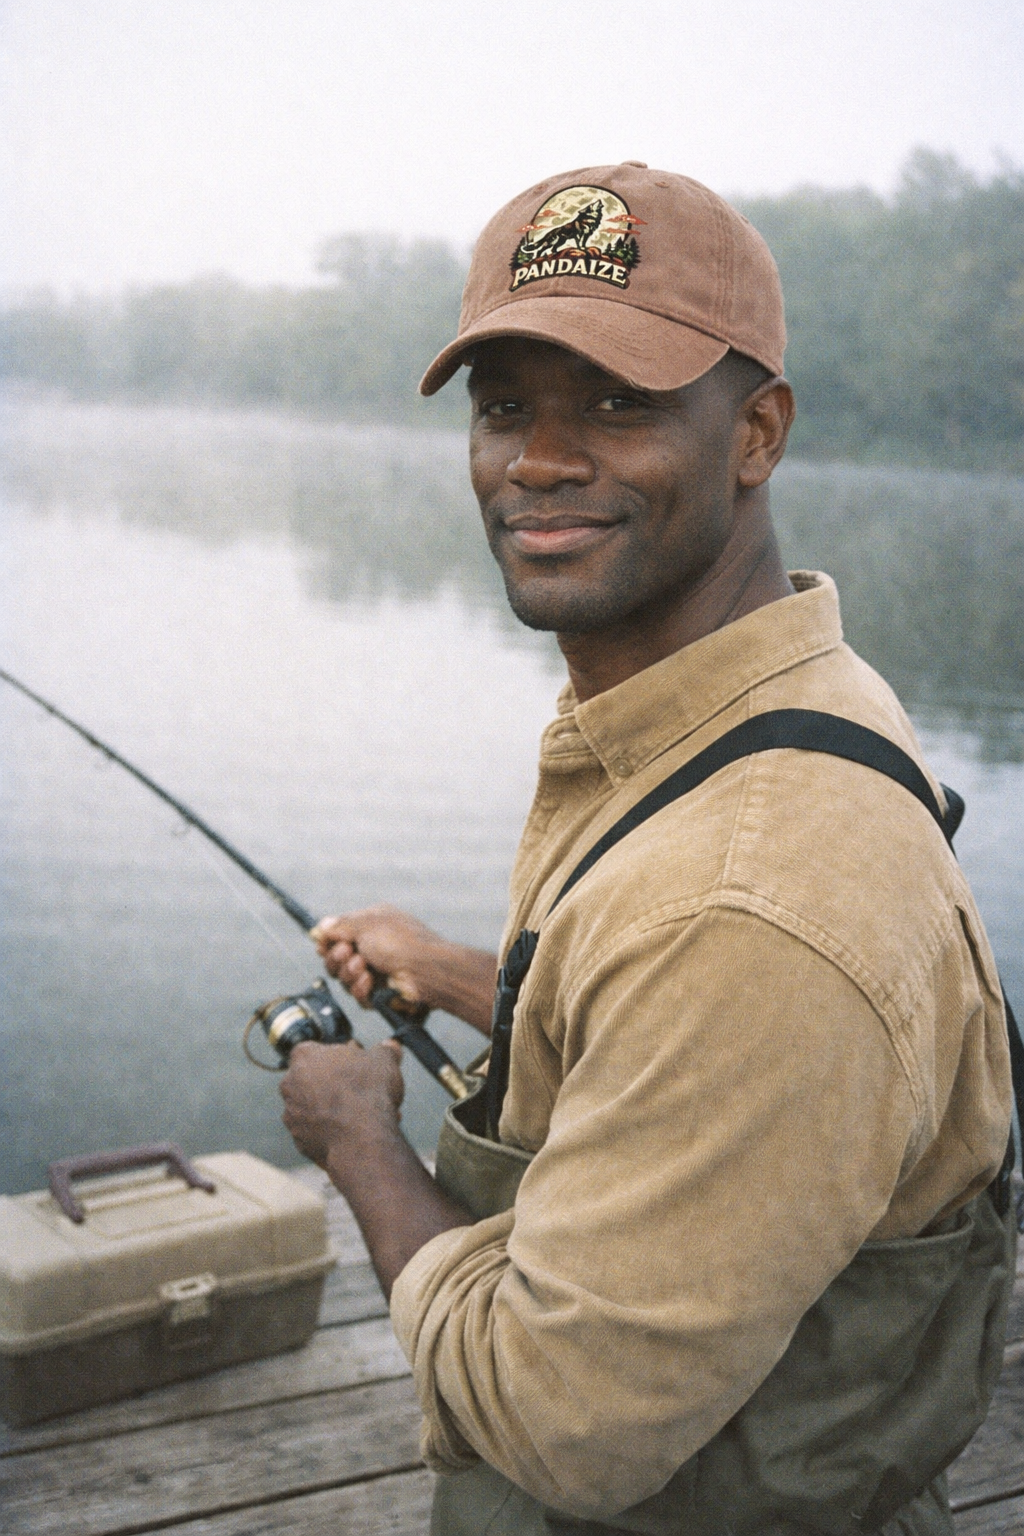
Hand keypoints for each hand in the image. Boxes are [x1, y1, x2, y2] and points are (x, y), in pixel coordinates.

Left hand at [280, 1038, 403, 1172]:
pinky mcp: (299, 1141)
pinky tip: (354, 1132)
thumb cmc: (367, 1093)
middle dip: (335, 1084)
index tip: (356, 1064)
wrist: (361, 1139)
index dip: (339, 1056)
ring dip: (334, 1109)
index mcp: (305, 1056)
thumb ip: (385, 1050)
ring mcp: (292, 1115)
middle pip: (313, 1079)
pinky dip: (331, 1131)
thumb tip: (390, 1048)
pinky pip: (316, 1132)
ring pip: (315, 1107)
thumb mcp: (384, 1060)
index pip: (316, 1049)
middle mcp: (291, 1084)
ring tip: (363, 1115)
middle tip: (361, 1089)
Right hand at [311, 905, 444, 1009]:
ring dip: (349, 973)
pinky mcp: (380, 993)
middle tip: (348, 953)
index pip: (339, 934)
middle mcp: (373, 947)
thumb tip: (321, 926)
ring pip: (345, 979)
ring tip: (363, 967)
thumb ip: (340, 926)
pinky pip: (358, 995)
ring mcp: (377, 971)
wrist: (427, 970)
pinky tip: (370, 982)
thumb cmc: (400, 941)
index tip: (323, 945)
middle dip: (337, 957)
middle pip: (337, 958)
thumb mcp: (366, 924)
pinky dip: (360, 989)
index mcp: (371, 925)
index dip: (328, 942)